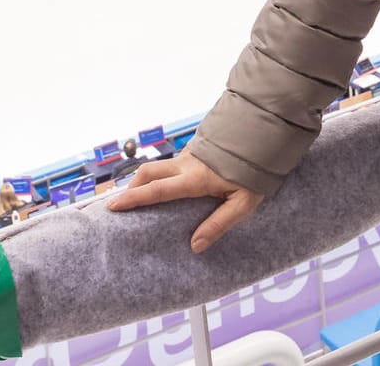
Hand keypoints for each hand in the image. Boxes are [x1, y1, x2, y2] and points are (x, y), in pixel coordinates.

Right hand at [107, 151, 262, 252]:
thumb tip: (195, 245)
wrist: (265, 134)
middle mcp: (187, 164)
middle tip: (119, 204)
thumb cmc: (257, 170)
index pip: (157, 190)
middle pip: (148, 173)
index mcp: (195, 179)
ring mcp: (190, 156)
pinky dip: (160, 176)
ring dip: (144, 180)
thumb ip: (218, 224)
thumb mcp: (244, 203)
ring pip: (158, 166)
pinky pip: (171, 164)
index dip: (133, 199)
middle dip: (131, 188)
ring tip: (139, 198)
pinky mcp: (196, 152)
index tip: (113, 206)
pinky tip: (167, 187)